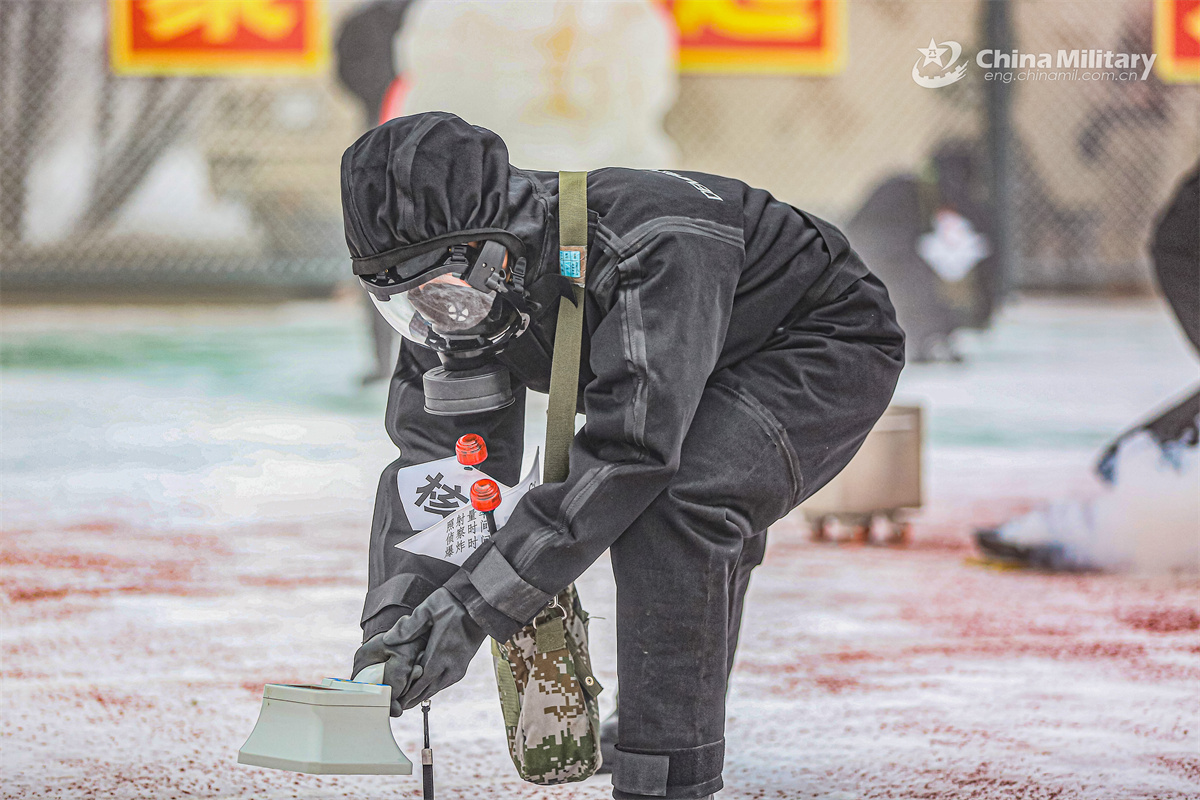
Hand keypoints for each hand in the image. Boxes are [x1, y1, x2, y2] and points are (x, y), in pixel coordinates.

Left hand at [352, 587, 486, 715]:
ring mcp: (460, 665)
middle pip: (430, 689)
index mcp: (440, 653)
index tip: (396, 701)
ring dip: (425, 693)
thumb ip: (408, 626)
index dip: (408, 694)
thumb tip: (388, 640)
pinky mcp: (464, 663)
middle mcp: (452, 664)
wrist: (480, 603)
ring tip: (410, 700)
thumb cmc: (453, 604)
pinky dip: (435, 686)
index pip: (421, 682)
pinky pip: (447, 681)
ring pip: (439, 687)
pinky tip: (427, 686)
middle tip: (399, 706)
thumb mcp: (428, 609)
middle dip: (414, 698)